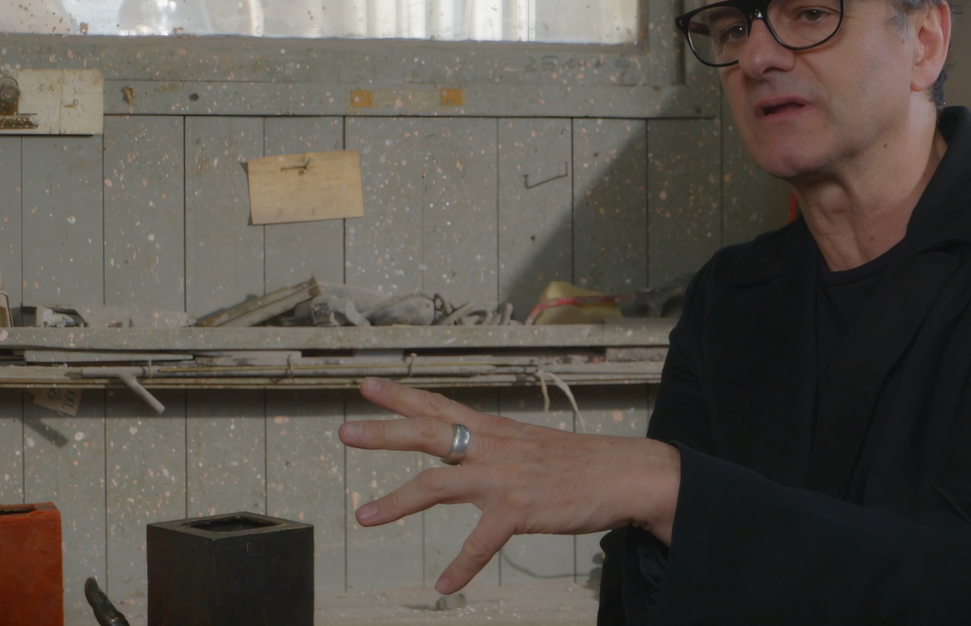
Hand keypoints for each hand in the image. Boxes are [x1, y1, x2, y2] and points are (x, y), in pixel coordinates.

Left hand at [336, 378, 681, 593]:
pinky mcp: (519, 509)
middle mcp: (492, 447)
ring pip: (436, 485)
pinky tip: (444, 584)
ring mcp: (503, 477)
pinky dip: (461, 566)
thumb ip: (498, 447)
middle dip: (383, 432)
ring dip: (395, 502)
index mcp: (495, 430)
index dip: (402, 395)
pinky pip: (480, 543)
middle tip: (344, 432)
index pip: (440, 406)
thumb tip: (472, 451)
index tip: (367, 386)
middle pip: (427, 433)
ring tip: (362, 517)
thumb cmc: (583, 464)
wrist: (626, 475)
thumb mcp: (532, 444)